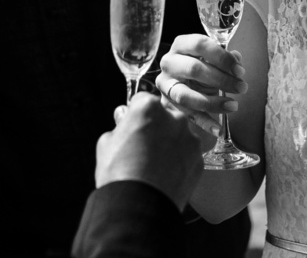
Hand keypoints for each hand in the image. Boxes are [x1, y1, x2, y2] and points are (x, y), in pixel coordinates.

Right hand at [95, 92, 203, 210]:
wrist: (139, 206)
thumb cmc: (119, 172)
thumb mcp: (107, 142)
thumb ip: (119, 126)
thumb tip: (124, 121)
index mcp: (149, 107)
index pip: (142, 100)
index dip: (135, 113)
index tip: (131, 124)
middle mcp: (174, 118)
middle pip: (164, 116)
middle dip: (156, 126)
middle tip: (143, 146)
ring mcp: (189, 139)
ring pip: (179, 135)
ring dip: (170, 143)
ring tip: (155, 164)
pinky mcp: (199, 160)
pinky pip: (187, 154)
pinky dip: (179, 161)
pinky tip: (166, 174)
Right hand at [156, 33, 246, 134]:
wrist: (186, 85)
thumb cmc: (202, 68)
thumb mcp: (212, 60)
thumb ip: (224, 58)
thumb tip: (236, 59)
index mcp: (181, 45)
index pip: (199, 45)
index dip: (221, 57)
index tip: (239, 70)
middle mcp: (169, 62)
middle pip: (193, 69)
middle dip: (221, 80)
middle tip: (242, 87)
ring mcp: (165, 84)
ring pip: (185, 95)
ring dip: (212, 102)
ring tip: (233, 105)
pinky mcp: (167, 103)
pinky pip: (186, 115)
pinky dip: (204, 123)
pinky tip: (219, 129)